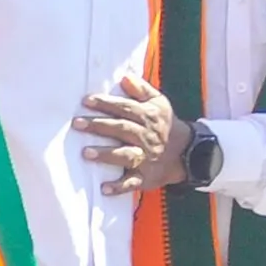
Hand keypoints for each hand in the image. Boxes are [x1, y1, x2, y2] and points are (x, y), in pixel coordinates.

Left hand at [73, 73, 184, 193]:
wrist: (188, 152)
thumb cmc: (166, 124)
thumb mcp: (159, 102)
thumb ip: (142, 89)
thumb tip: (125, 77)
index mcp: (147, 116)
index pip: (124, 108)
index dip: (105, 103)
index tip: (86, 101)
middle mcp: (145, 136)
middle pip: (121, 129)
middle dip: (98, 126)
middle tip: (77, 123)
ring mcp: (146, 158)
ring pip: (125, 155)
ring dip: (106, 155)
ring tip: (86, 152)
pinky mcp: (146, 177)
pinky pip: (132, 183)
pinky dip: (119, 186)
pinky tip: (104, 188)